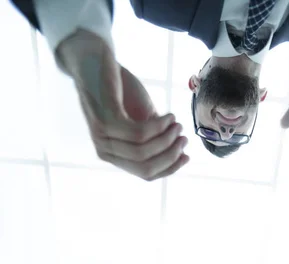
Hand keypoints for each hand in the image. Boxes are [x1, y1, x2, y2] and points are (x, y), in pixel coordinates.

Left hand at [57, 29, 188, 179]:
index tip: (187, 156)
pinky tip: (168, 116)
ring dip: (166, 138)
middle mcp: (105, 151)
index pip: (146, 174)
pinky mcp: (104, 119)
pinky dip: (158, 126)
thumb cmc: (121, 90)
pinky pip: (138, 133)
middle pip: (145, 167)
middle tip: (184, 138)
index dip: (169, 168)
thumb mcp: (142, 119)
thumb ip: (155, 138)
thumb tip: (180, 154)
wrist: (96, 60)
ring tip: (177, 123)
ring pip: (142, 152)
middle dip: (170, 155)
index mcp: (115, 156)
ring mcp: (102, 137)